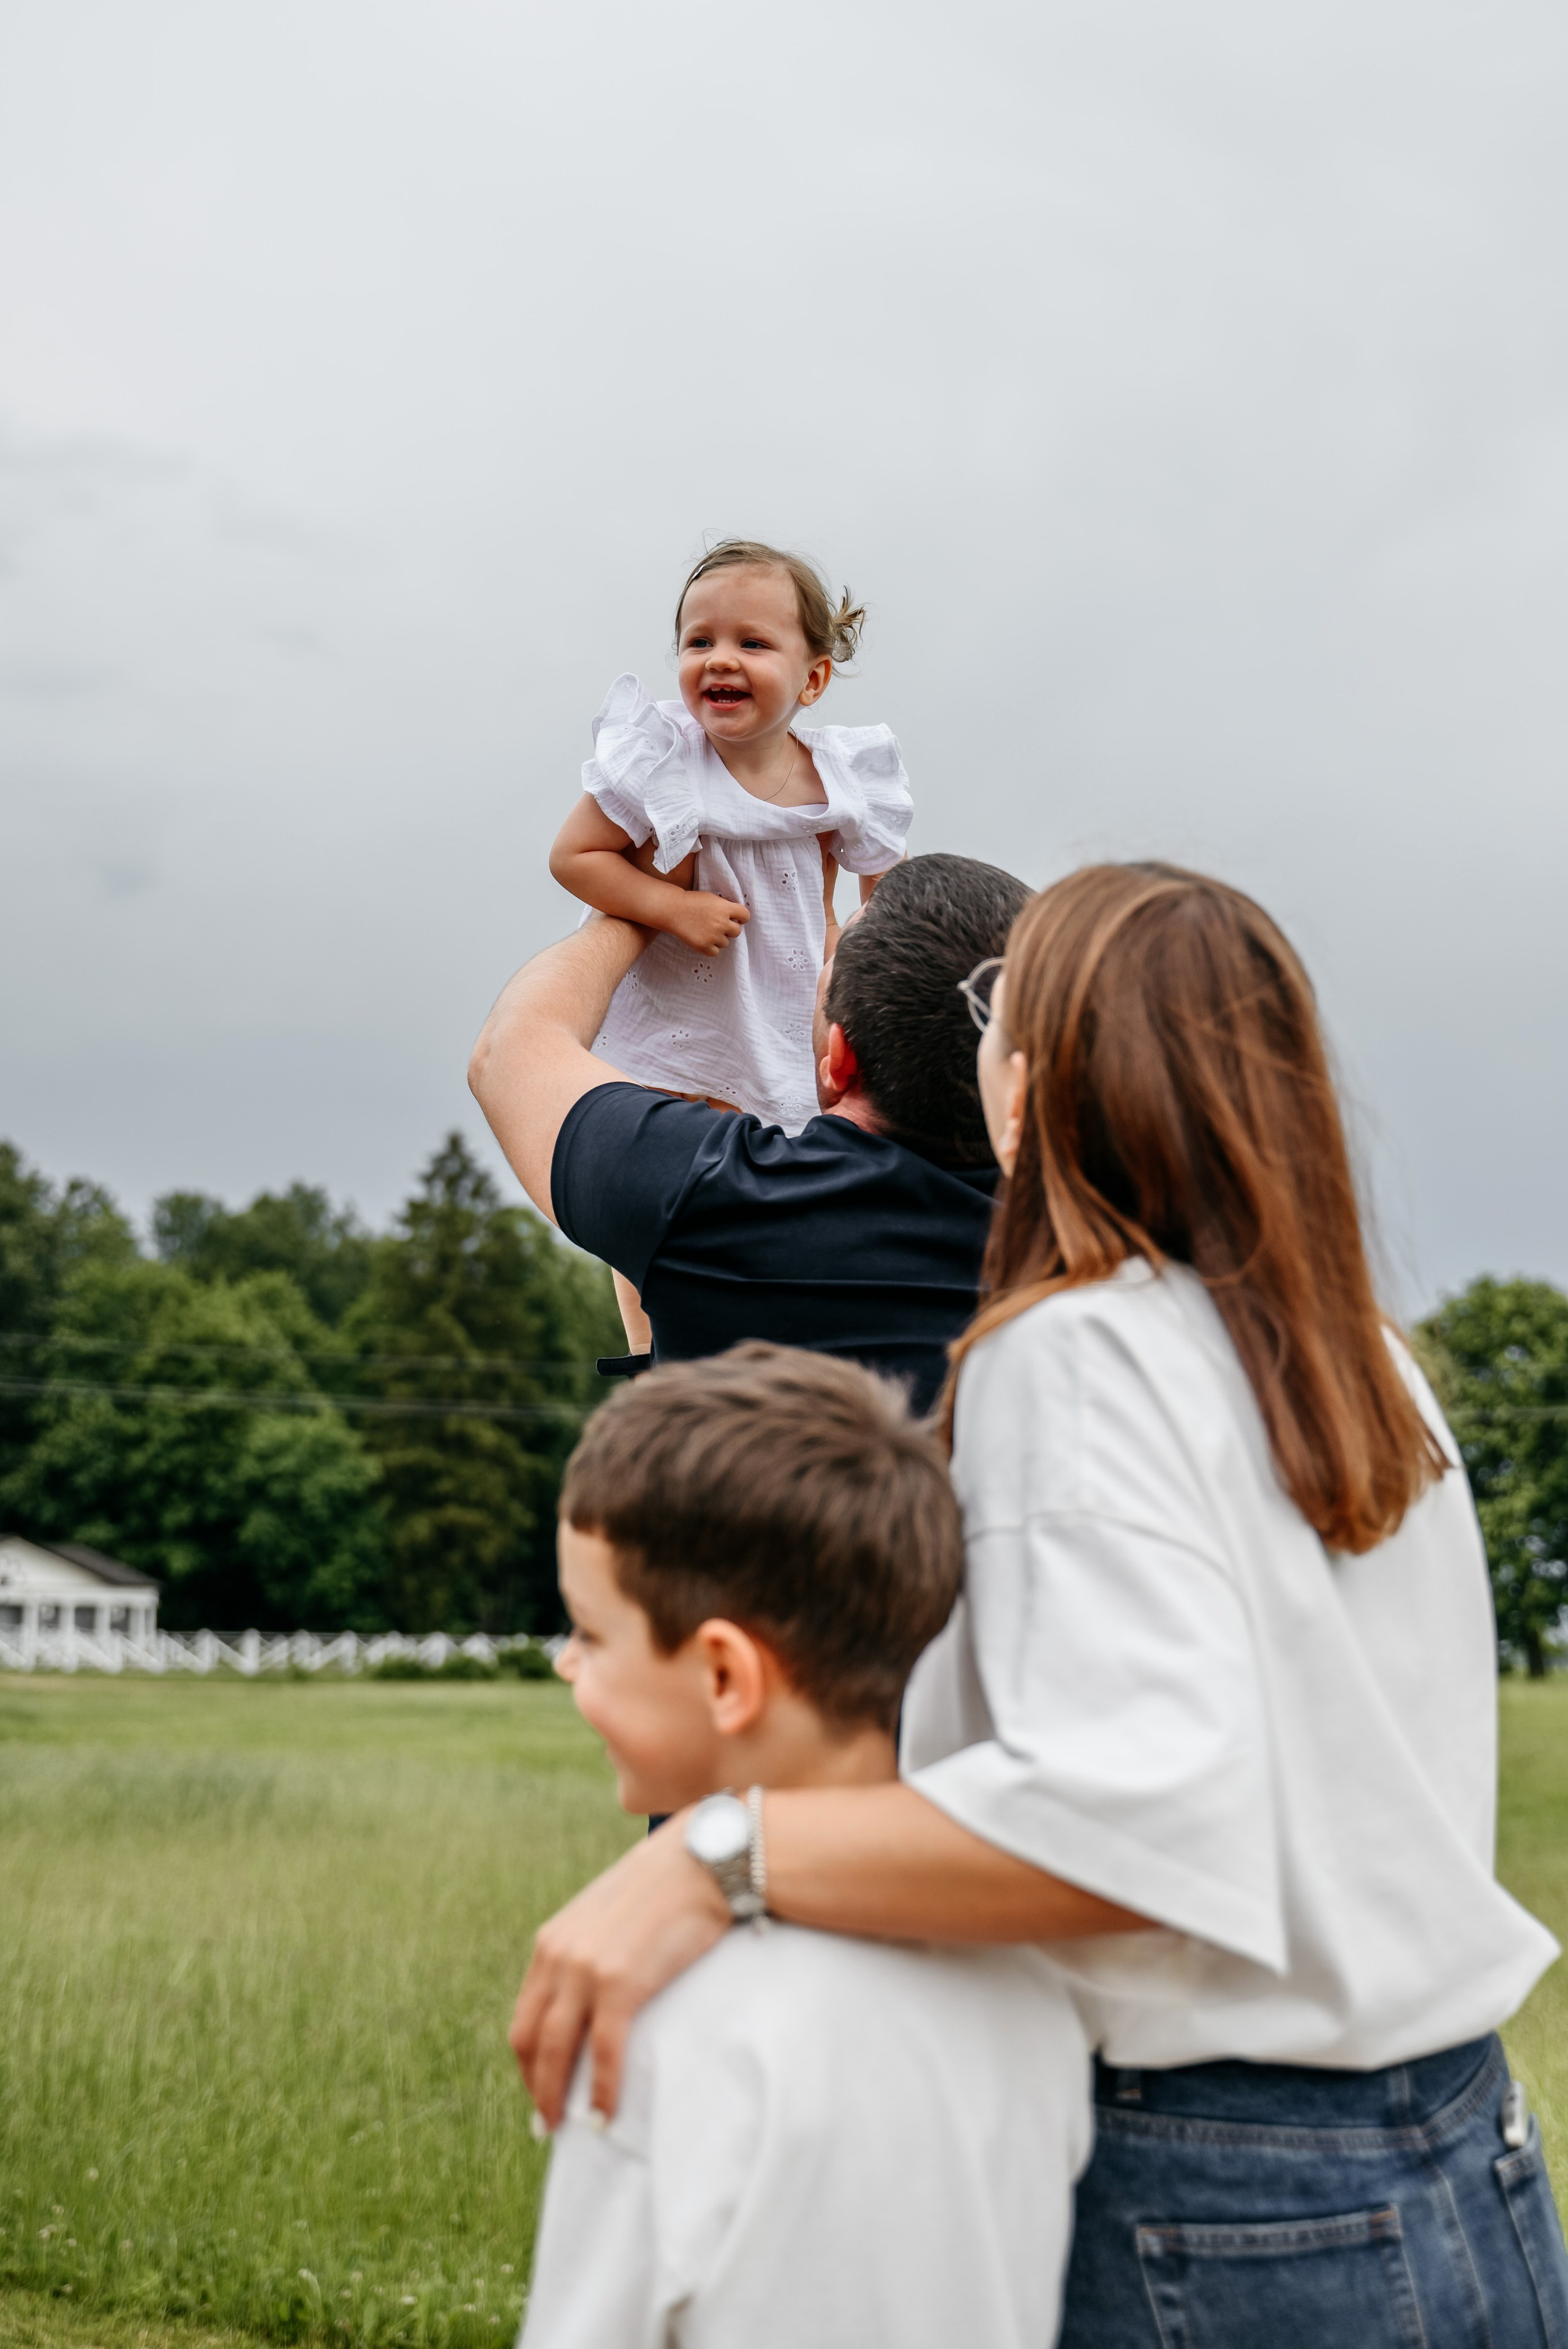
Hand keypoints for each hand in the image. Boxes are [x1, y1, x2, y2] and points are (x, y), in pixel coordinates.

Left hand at [509, 1814, 729, 2127]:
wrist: (703, 1858)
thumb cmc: (666, 1886)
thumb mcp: (610, 1914)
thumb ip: (592, 1950)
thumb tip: (596, 1993)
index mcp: (552, 1940)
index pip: (525, 2014)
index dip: (529, 2059)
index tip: (540, 2086)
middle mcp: (558, 1955)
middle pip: (529, 2038)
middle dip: (534, 2085)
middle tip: (546, 2122)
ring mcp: (587, 1969)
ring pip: (556, 2052)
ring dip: (555, 2097)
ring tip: (565, 2129)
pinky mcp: (622, 1982)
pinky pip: (604, 2051)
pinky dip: (601, 2089)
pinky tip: (604, 2114)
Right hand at [668, 891, 749, 955]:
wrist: (672, 909)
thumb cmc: (691, 901)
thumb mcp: (712, 898)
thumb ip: (725, 907)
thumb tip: (736, 918)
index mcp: (725, 908)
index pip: (745, 915)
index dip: (742, 918)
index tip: (738, 919)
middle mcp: (721, 922)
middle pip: (737, 932)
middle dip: (730, 929)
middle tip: (719, 926)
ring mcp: (713, 936)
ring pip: (726, 943)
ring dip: (719, 939)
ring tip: (707, 931)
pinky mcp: (703, 946)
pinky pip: (716, 952)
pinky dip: (711, 948)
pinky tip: (704, 939)